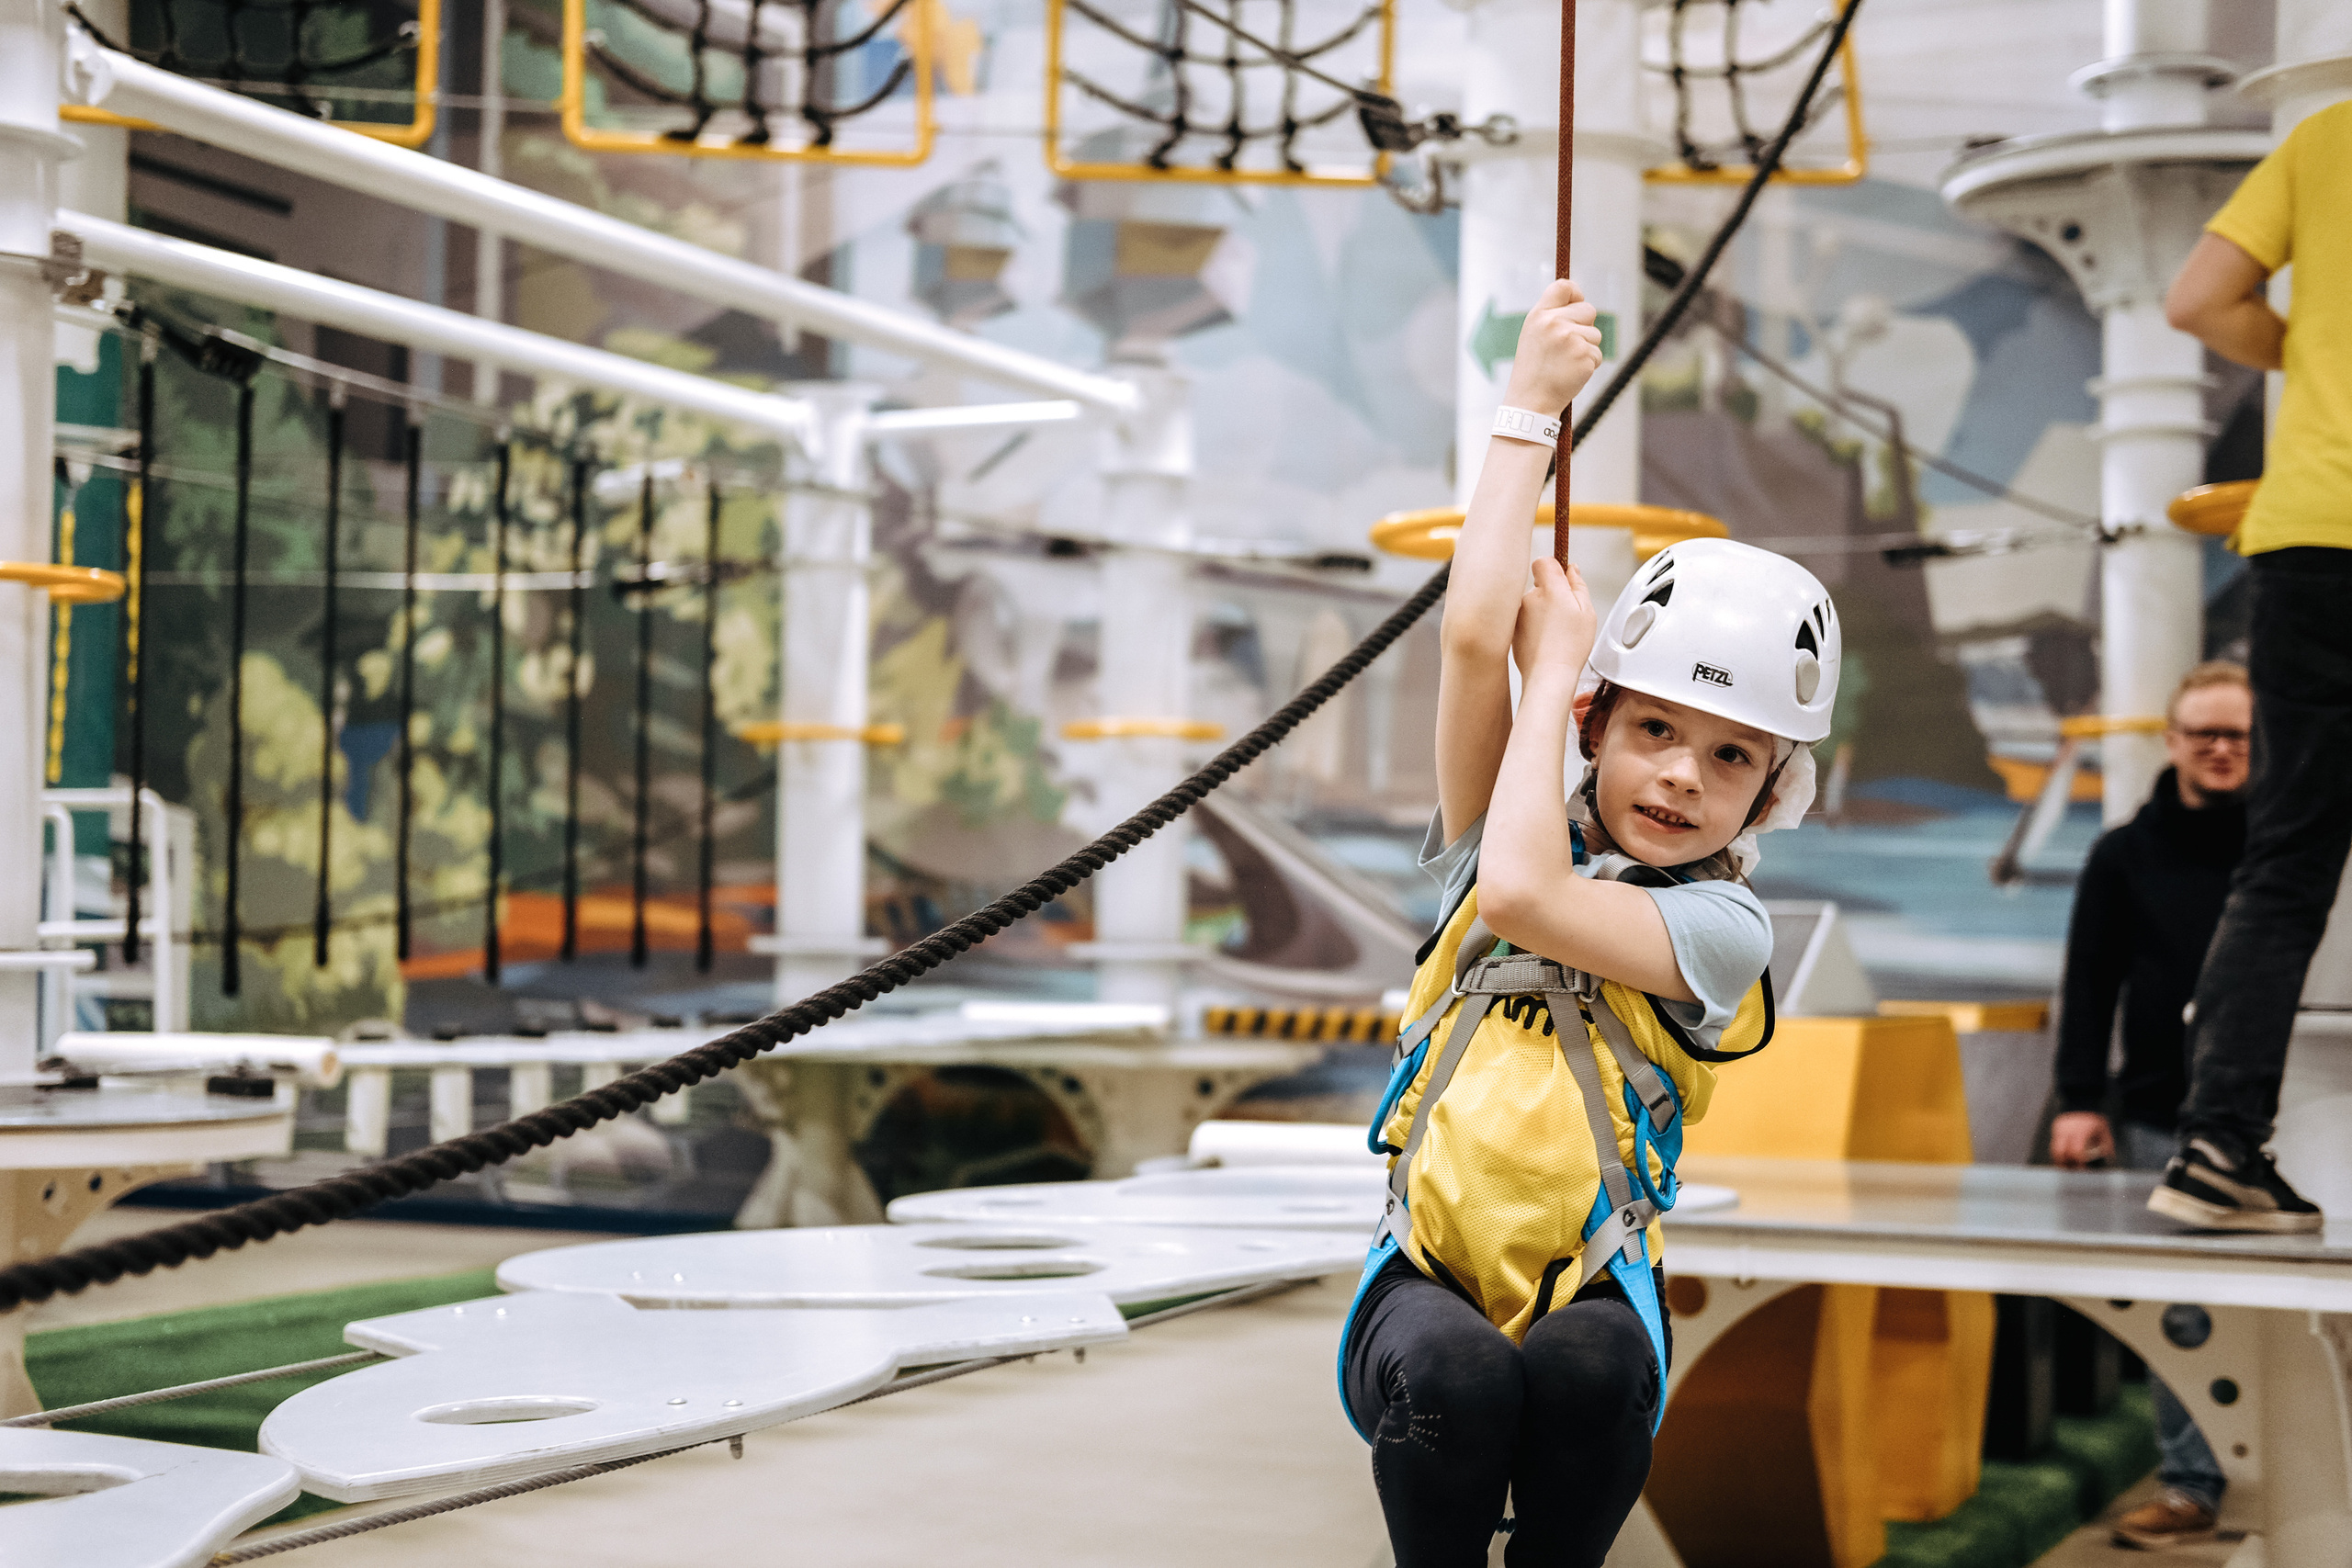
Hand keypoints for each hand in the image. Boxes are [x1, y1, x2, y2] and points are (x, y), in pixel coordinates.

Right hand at [1502, 278, 1605, 415]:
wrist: (1531, 401)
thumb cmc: (1534, 369)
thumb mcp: (1533, 335)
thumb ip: (1551, 315)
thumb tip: (1579, 300)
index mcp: (1539, 315)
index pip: (1563, 287)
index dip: (1575, 293)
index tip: (1576, 303)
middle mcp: (1554, 323)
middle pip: (1588, 310)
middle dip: (1584, 327)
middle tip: (1566, 346)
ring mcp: (1570, 339)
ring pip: (1595, 335)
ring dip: (1586, 349)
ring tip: (1565, 362)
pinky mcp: (1584, 356)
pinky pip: (1597, 354)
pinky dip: (1588, 365)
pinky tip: (1571, 373)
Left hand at [1512, 557, 1595, 680]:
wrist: (1548, 675)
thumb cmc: (1569, 647)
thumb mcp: (1587, 612)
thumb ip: (1578, 585)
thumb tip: (1572, 570)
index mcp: (1549, 589)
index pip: (1544, 561)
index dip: (1555, 568)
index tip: (1564, 579)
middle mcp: (1529, 598)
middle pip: (1539, 584)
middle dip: (1552, 593)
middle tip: (1565, 613)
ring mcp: (1518, 613)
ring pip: (1533, 603)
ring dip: (1543, 611)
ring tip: (1556, 631)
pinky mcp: (1512, 628)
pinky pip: (1526, 619)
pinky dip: (1535, 625)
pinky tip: (1545, 639)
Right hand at [2049, 1111, 2113, 1169]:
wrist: (2083, 1103)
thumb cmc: (2095, 1120)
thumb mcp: (2104, 1132)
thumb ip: (2106, 1146)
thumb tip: (2108, 1160)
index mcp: (2082, 1131)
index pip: (2076, 1152)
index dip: (2078, 1163)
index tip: (2082, 1170)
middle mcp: (2068, 1130)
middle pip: (2060, 1152)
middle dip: (2065, 1164)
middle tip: (2072, 1171)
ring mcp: (2060, 1128)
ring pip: (2055, 1149)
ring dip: (2060, 1159)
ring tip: (2068, 1166)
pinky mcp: (2056, 1128)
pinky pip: (2055, 1143)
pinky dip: (2059, 1152)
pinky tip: (2066, 1156)